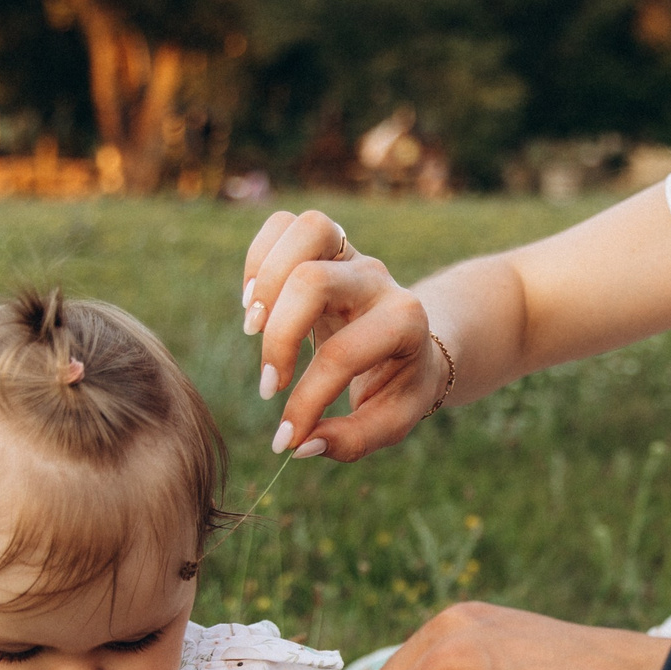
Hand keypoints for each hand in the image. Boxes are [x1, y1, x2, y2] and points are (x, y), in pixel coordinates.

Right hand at [241, 208, 450, 462]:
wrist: (417, 342)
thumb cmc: (401, 383)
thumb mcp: (392, 420)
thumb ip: (353, 440)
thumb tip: (300, 445)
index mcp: (405, 322)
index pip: (342, 356)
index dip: (306, 401)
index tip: (287, 437)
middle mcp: (378, 280)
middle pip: (312, 281)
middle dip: (278, 337)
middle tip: (269, 384)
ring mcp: (352, 255)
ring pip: (307, 229)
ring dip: (266, 279)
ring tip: (253, 328)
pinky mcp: (326, 245)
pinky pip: (284, 224)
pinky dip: (259, 258)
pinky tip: (254, 304)